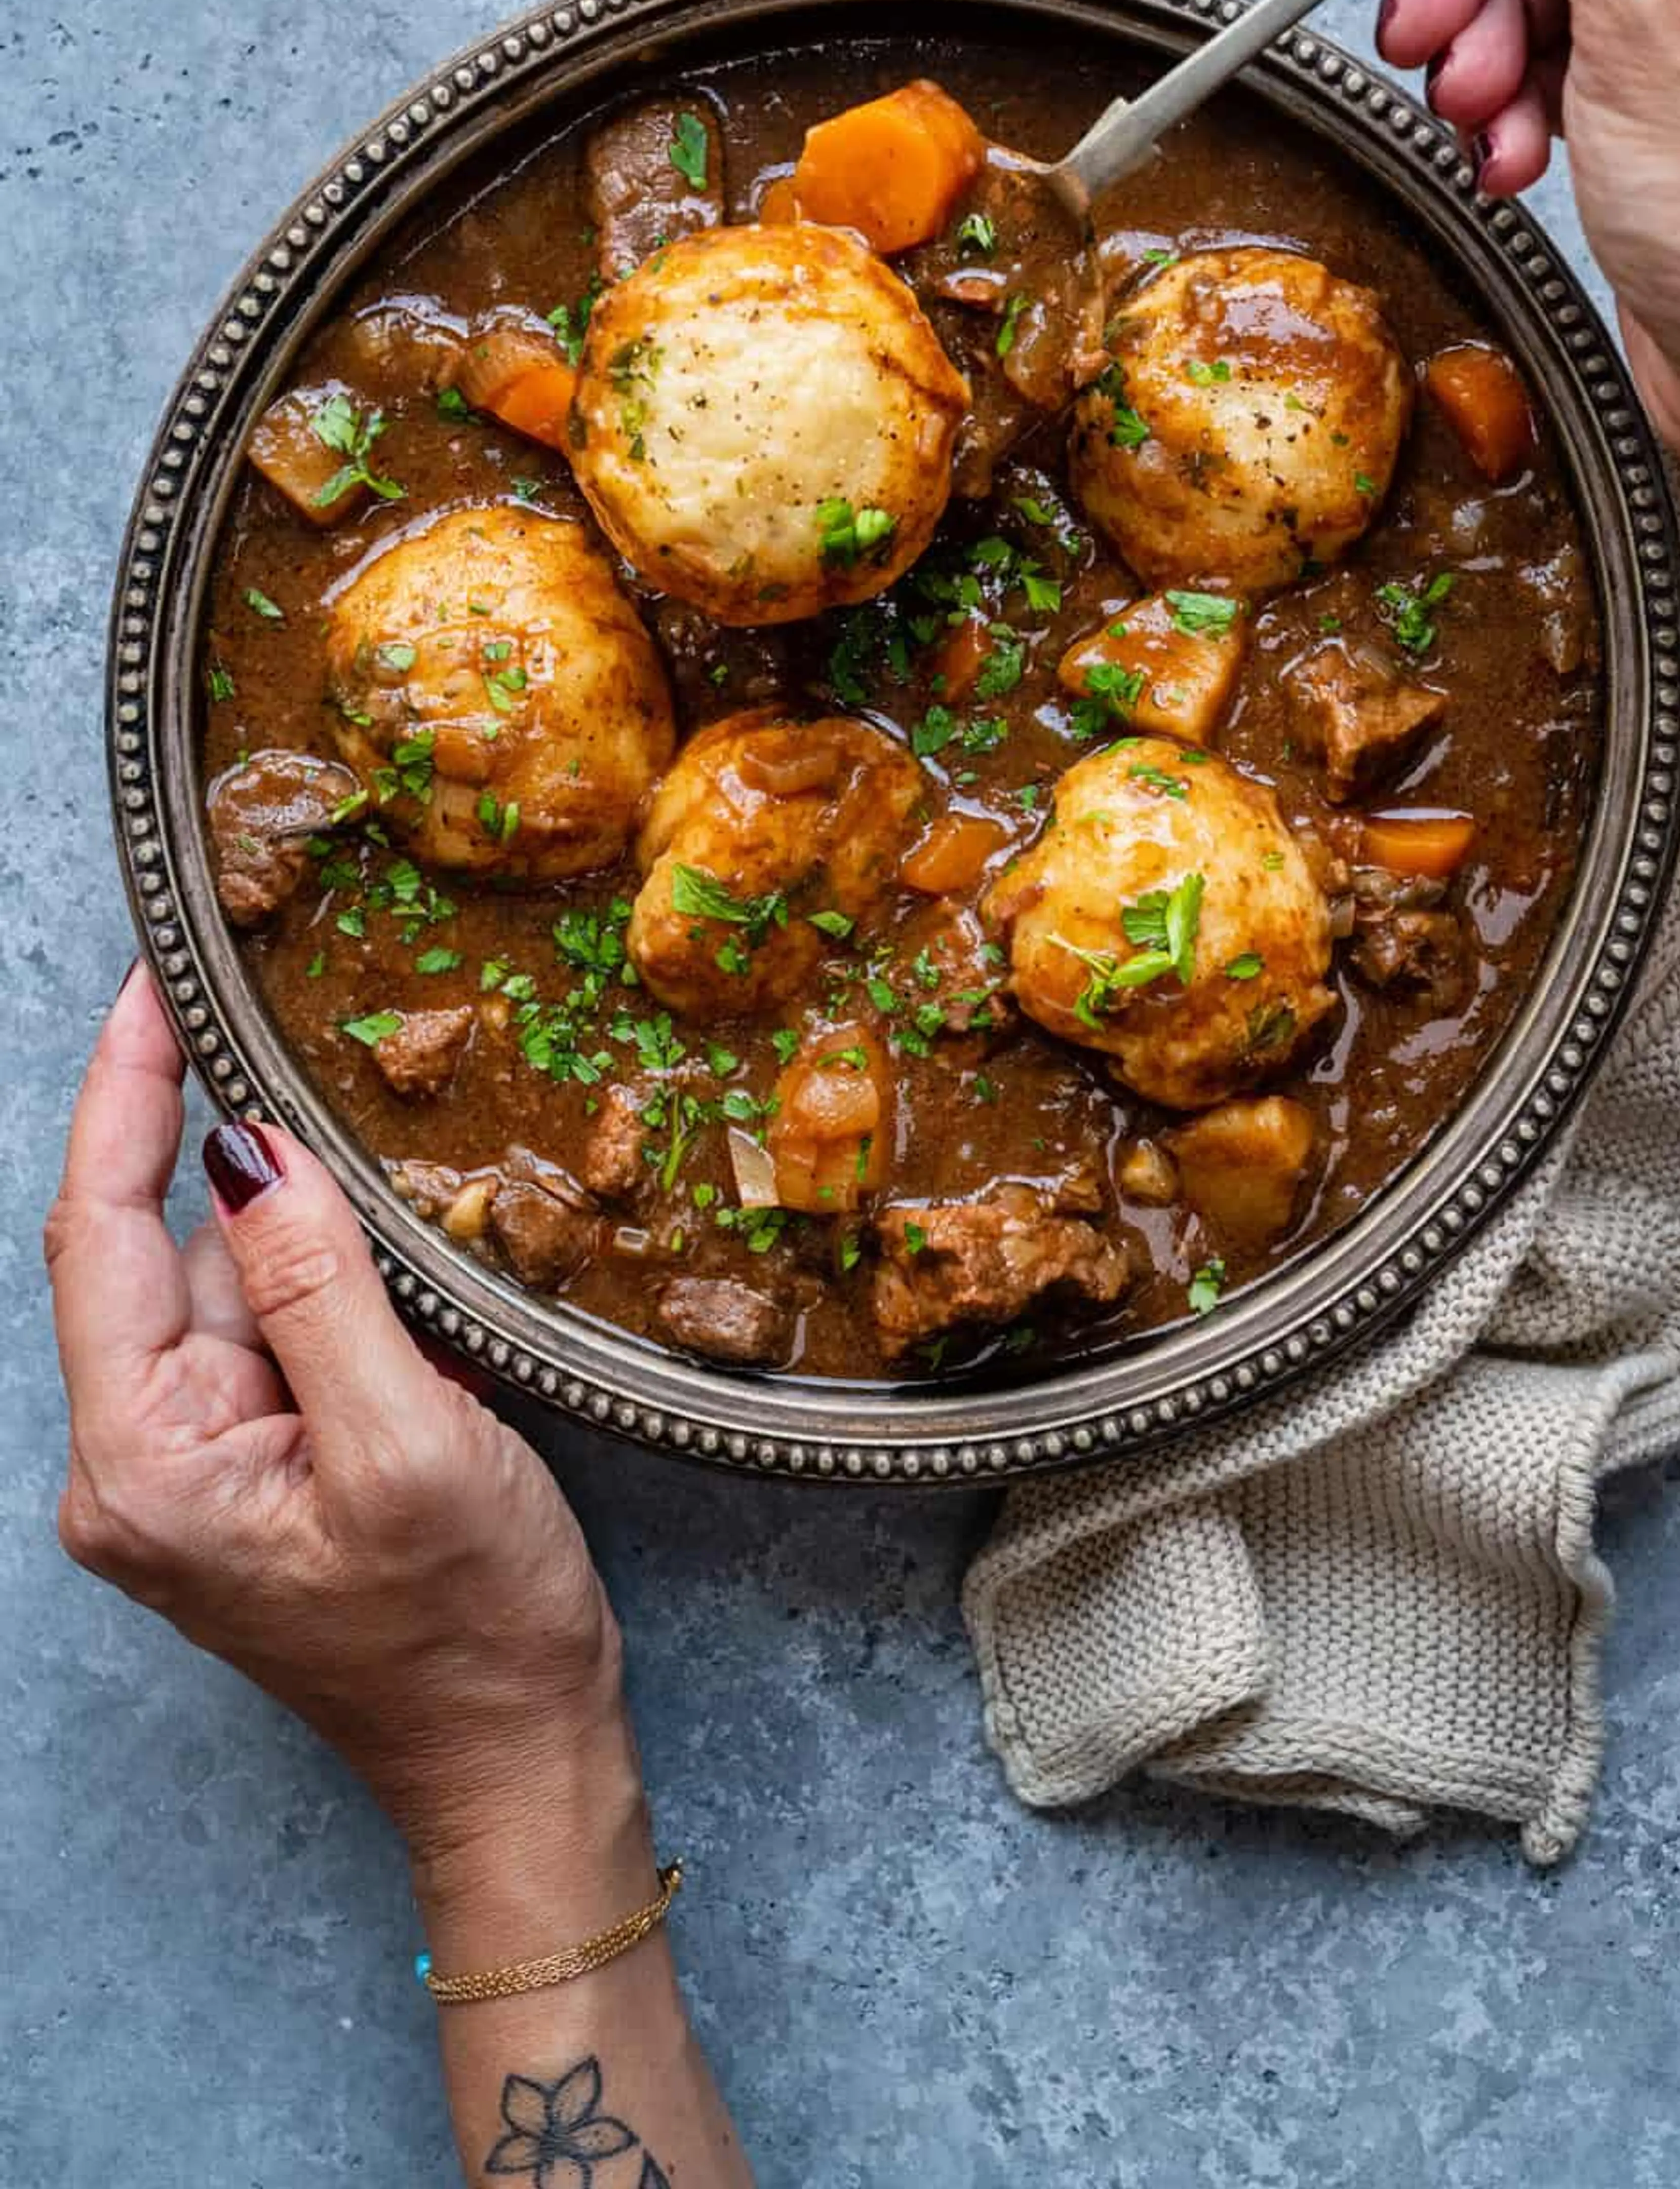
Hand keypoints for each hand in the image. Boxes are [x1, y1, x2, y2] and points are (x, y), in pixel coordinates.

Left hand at [45, 967, 632, 1870]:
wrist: (515, 1759)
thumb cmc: (473, 1632)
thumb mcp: (411, 1445)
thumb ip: (322, 1292)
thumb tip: (252, 1151)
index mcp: (147, 1466)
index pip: (100, 1234)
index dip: (124, 1094)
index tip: (156, 983)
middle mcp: (140, 1466)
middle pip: (174, 1255)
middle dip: (262, 1174)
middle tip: (330, 1064)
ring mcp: (194, 1470)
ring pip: (238, 1288)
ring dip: (320, 1244)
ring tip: (414, 1253)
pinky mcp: (252, 1470)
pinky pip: (278, 1337)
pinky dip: (338, 1295)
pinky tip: (410, 1303)